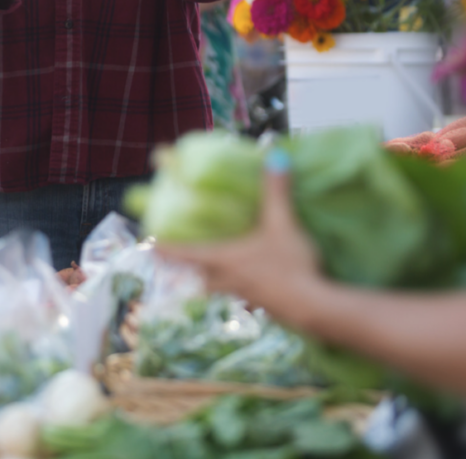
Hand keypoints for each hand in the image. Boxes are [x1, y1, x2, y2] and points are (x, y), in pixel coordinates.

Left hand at [158, 164, 323, 324]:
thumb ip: (276, 191)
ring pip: (225, 290)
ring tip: (225, 272)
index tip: (150, 246)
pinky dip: (249, 291)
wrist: (315, 309)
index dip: (167, 250)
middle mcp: (230, 281)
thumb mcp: (282, 223)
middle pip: (202, 278)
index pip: (187, 254)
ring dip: (220, 282)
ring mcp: (248, 297)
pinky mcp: (268, 307)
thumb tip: (275, 156)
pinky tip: (262, 285)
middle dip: (194, 270)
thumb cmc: (289, 265)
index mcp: (225, 260)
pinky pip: (249, 298)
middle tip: (189, 261)